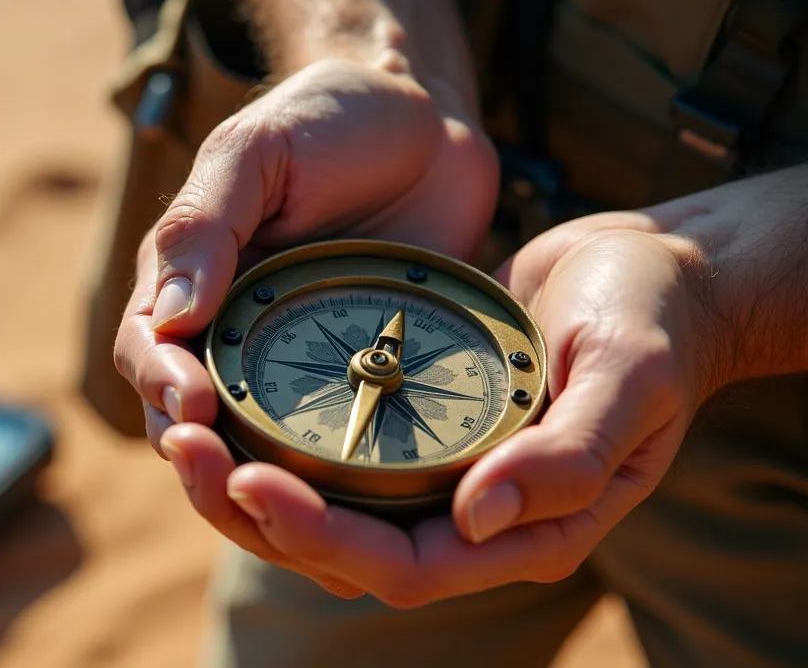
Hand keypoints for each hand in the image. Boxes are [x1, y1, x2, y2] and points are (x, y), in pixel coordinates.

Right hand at [113, 56, 497, 596]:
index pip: (150, 356)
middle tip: (234, 482)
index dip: (161, 390)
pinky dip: (341, 488)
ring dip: (265, 496)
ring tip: (296, 514)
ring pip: (260, 461)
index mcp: (190, 289)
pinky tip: (368, 507)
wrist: (424, 122)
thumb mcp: (256, 153)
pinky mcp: (362, 391)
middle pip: (195, 430)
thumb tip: (171, 319)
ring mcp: (296, 373)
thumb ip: (205, 225)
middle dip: (205, 466)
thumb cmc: (327, 123)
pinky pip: (340, 454)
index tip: (195, 408)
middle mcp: (231, 341)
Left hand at [157, 212, 708, 605]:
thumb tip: (479, 520)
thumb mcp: (629, 376)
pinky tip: (224, 408)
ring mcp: (440, 481)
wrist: (656, 273)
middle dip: (255, 513)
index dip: (317, 534)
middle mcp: (473, 519)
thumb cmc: (654, 322)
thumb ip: (568, 456)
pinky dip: (274, 445)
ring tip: (180, 437)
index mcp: (527, 530)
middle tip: (182, 452)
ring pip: (322, 512)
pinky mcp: (415, 434)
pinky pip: (332, 460)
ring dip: (246, 486)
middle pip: (339, 551)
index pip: (400, 565)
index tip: (248, 480)